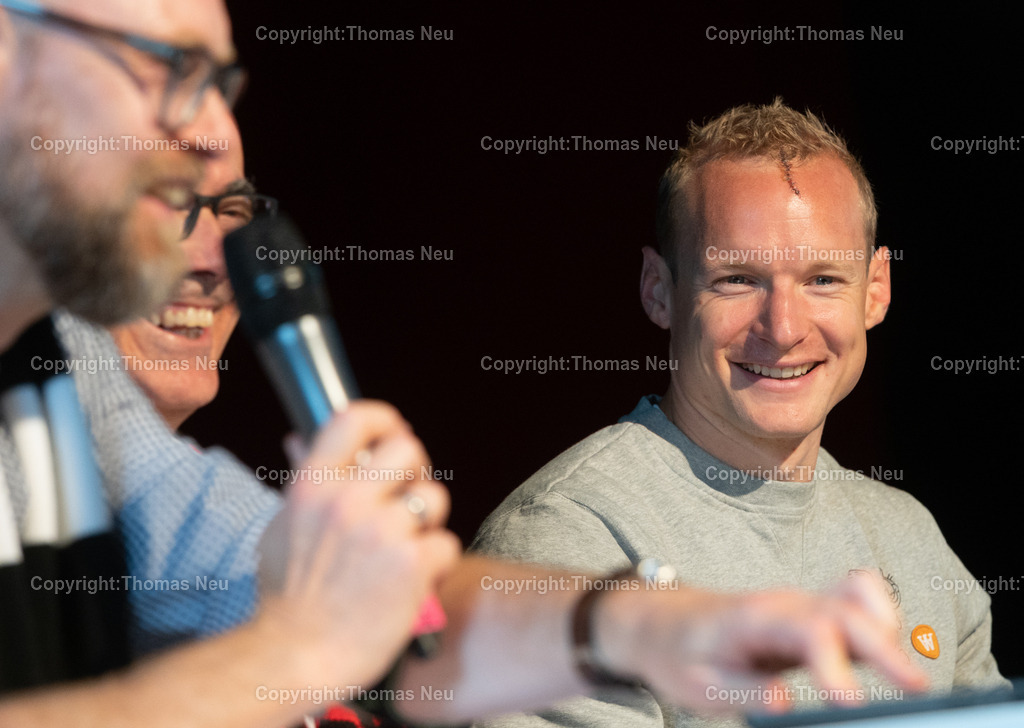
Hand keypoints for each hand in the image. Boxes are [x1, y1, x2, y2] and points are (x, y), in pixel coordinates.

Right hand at [256, 400, 460, 688]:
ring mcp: (383, 531)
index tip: (394, 431)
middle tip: (408, 495)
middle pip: (408, 448)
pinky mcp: (412, 564)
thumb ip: (302, 484)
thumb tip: (299, 440)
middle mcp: (349, 500)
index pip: (356, 418)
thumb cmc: (287, 599)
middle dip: (416, 469)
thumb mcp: (281, 528)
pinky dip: (436, 562)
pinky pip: (446, 543)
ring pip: (434, 498)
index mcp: (313, 485)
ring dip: (428, 521)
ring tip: (408, 546)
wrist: (296, 656)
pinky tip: (414, 579)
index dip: (384, 419)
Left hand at [597, 584, 927, 714]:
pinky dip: (881, 618)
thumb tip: (785, 702)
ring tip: (910, 676)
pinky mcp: (811, 614)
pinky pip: (854, 602)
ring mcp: (801, 603)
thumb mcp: (698, 683)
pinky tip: (893, 652)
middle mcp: (784, 602)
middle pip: (844, 611)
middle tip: (916, 689)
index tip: (850, 701)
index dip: (832, 663)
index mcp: (755, 618)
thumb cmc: (681, 654)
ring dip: (889, 631)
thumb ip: (742, 690)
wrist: (664, 622)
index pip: (805, 631)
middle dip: (883, 646)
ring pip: (856, 601)